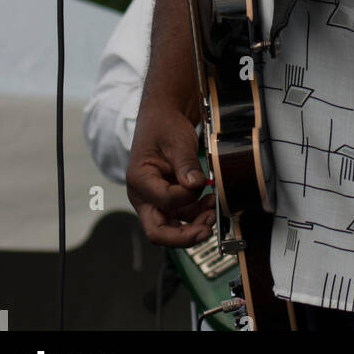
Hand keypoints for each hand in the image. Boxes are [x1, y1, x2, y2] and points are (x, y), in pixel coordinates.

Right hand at [126, 104, 215, 247]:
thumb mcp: (176, 140)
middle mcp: (145, 196)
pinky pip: (183, 216)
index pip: (162, 201)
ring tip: (214, 213)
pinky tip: (210, 204)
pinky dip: (197, 215)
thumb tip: (196, 186)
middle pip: (158, 231)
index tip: (201, 184)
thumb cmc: (164, 126)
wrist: (164, 117)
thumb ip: (186, 163)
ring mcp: (157, 200)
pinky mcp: (170, 200)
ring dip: (194, 226)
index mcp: (139, 180)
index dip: (185, 197)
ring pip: (172, 228)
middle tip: (206, 230)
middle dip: (183, 236)